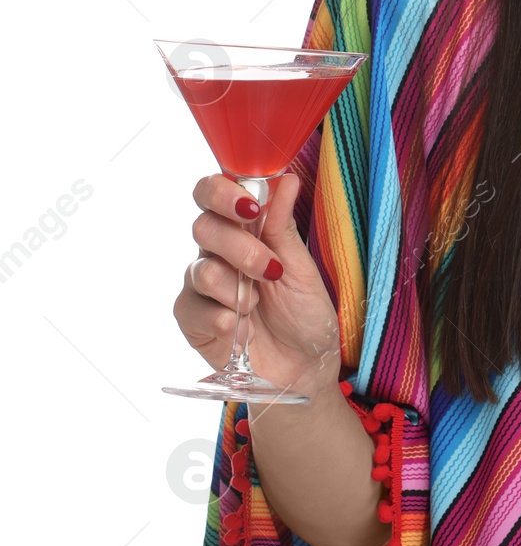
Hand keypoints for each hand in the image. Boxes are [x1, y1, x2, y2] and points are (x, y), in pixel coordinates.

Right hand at [173, 171, 343, 396]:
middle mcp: (217, 252)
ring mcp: (202, 286)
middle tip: (270, 270)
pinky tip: (242, 329)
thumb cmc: (304, 313)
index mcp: (245, 231)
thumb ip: (283, 226)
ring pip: (200, 268)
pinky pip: (191, 307)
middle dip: (240, 248)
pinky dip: (222, 318)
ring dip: (236, 288)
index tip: (251, 208)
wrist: (303, 367)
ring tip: (258, 305)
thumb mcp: (300, 267)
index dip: (223, 193)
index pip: (214, 193)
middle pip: (203, 226)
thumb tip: (286, 178)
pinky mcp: (192, 319)